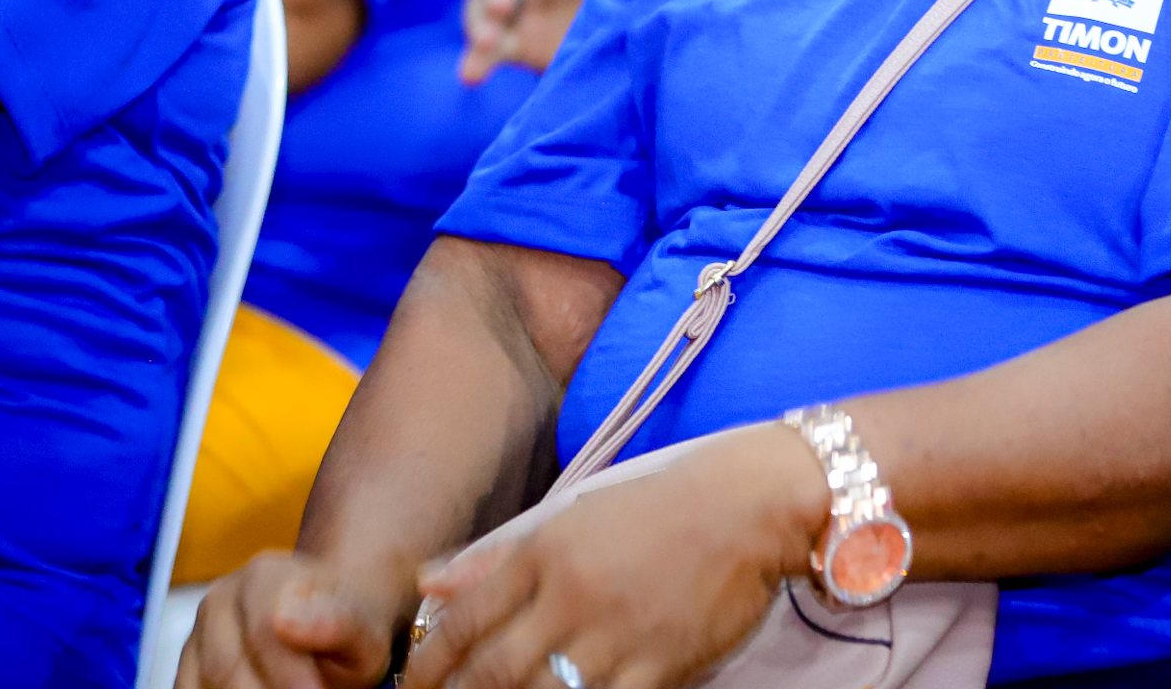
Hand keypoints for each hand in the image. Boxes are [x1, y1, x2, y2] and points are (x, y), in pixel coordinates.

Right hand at [179, 549, 403, 688]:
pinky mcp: (187, 666)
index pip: (265, 629)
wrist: (324, 632)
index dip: (290, 674)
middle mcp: (221, 598)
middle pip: (227, 665)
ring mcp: (198, 633)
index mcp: (266, 575)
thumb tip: (287, 618)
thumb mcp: (362, 629)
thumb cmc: (345, 633)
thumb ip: (337, 623)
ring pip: (204, 683)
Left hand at [402, 425, 820, 688]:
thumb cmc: (665, 500)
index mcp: (546, 548)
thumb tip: (428, 583)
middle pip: (491, 670)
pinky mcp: (660, 666)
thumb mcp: (576, 510)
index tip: (415, 683)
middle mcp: (572, 593)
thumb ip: (501, 551)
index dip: (429, 663)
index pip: (464, 618)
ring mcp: (616, 634)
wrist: (754, 502)